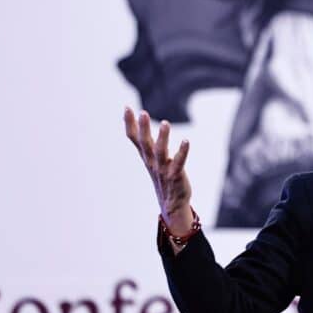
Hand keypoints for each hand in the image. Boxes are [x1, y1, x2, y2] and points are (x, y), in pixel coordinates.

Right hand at [123, 107, 193, 234]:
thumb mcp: (152, 159)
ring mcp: (163, 169)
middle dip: (143, 128)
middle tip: (142, 113)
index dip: (129, 124)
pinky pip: (178, 163)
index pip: (134, 138)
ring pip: (160, 152)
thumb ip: (148, 143)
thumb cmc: (163, 176)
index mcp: (146, 156)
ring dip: (162, 138)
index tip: (127, 107)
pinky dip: (182, 152)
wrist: (172, 204)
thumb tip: (141, 125)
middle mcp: (151, 162)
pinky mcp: (175, 175)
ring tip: (165, 123)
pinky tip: (186, 141)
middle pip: (145, 143)